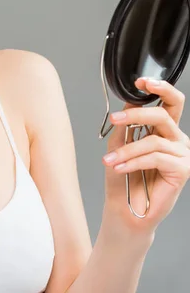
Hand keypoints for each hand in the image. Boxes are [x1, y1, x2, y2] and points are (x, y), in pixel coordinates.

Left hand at [102, 77, 189, 236]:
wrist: (125, 210)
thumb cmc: (123, 178)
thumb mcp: (119, 145)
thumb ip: (126, 125)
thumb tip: (129, 104)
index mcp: (164, 130)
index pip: (170, 102)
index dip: (160, 88)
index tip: (141, 82)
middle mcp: (176, 139)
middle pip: (163, 114)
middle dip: (137, 113)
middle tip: (116, 119)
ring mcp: (182, 154)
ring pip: (153, 140)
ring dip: (127, 149)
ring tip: (110, 160)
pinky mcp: (183, 170)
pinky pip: (156, 158)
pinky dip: (134, 161)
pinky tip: (121, 167)